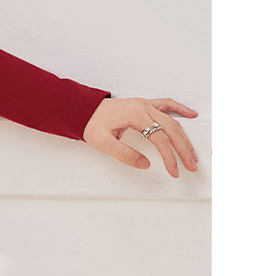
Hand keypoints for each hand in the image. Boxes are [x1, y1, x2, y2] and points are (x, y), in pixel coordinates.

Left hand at [82, 97, 199, 176]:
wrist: (82, 109)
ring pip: (172, 120)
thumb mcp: (103, 142)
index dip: (169, 157)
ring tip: (192, 153)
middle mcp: (143, 107)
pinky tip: (192, 114)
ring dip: (184, 137)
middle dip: (183, 149)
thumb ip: (124, 154)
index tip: (174, 171)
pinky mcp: (143, 104)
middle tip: (191, 166)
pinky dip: (180, 109)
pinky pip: (166, 104)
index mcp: (135, 115)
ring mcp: (145, 104)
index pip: (160, 139)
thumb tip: (145, 164)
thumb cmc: (91, 124)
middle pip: (171, 129)